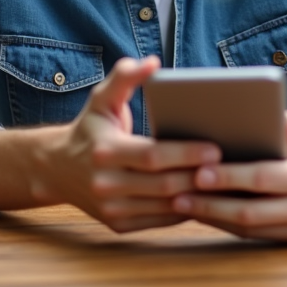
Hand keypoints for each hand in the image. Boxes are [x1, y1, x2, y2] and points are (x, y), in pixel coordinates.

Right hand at [44, 56, 220, 232]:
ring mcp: (111, 209)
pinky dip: (184, 212)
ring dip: (197, 197)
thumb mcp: (101, 98)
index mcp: (105, 151)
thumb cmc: (90, 127)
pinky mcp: (118, 225)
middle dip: (199, 176)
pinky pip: (159, 221)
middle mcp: (105, 184)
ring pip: (164, 207)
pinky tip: (204, 198)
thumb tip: (152, 62)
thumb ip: (125, 77)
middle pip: (163, 184)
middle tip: (230, 167)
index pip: (152, 155)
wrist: (56, 168)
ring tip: (225, 184)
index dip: (186, 153)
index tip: (216, 148)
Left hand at [169, 111, 286, 243]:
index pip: (262, 178)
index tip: (199, 172)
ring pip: (249, 229)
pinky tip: (205, 213)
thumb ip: (286, 121)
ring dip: (213, 218)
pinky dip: (226, 226)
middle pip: (250, 211)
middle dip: (211, 203)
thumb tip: (260, 111)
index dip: (229, 178)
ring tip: (183, 203)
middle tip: (179, 192)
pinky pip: (255, 236)